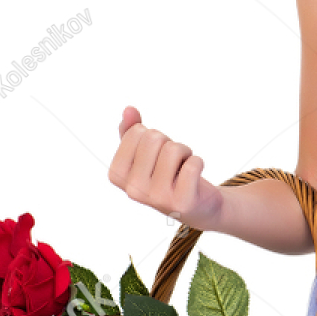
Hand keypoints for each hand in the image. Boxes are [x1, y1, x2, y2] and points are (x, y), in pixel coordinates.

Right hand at [108, 106, 223, 230]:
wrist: (197, 205)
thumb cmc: (168, 174)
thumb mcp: (146, 153)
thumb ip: (131, 131)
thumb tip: (129, 110)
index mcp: (117, 175)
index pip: (136, 132)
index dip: (152, 137)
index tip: (156, 154)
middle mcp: (133, 189)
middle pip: (154, 138)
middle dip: (169, 143)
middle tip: (173, 162)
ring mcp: (156, 197)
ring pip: (173, 149)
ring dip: (185, 152)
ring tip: (183, 168)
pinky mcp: (182, 202)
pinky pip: (193, 164)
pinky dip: (198, 162)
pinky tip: (194, 177)